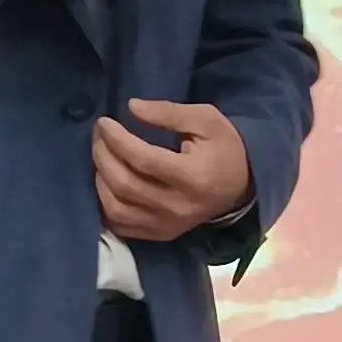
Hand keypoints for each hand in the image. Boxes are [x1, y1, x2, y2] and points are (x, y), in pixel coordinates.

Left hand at [94, 98, 253, 241]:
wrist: (242, 186)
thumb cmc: (225, 148)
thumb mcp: (206, 120)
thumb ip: (169, 112)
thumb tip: (132, 107)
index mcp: (193, 176)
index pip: (143, 159)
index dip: (117, 140)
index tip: (104, 123)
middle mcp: (178, 206)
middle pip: (125, 184)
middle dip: (104, 156)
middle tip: (100, 136)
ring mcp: (167, 225)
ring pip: (117, 208)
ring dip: (100, 180)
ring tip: (102, 158)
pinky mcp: (161, 234)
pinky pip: (121, 226)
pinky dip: (106, 206)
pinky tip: (107, 184)